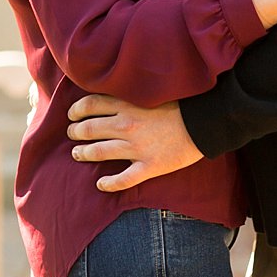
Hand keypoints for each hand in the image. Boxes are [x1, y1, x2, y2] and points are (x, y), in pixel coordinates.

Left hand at [66, 94, 203, 191]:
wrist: (204, 121)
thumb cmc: (181, 103)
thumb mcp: (151, 91)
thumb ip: (130, 94)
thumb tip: (111, 95)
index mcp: (127, 104)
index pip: (90, 105)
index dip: (76, 110)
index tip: (72, 115)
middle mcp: (127, 125)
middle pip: (90, 129)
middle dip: (76, 132)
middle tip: (72, 134)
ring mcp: (137, 148)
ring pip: (100, 152)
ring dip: (84, 154)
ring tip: (77, 154)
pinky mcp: (149, 166)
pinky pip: (123, 179)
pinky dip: (109, 184)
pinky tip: (101, 185)